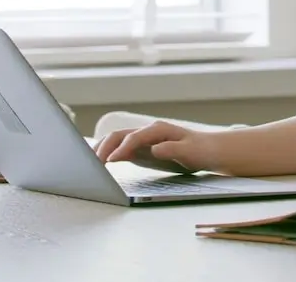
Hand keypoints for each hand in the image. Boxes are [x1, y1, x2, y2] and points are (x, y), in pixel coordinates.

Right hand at [93, 120, 214, 173]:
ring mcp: (142, 141)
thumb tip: (154, 150)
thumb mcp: (190, 151)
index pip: (134, 138)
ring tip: (88, 163)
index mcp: (158, 130)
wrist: (207, 151)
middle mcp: (147, 132)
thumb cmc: (200, 150)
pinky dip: (108, 154)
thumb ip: (172, 150)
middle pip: (119, 136)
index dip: (121, 149)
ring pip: (116, 141)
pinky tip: (98, 164)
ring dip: (102, 149)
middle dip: (104, 147)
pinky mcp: (141, 150)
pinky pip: (120, 150)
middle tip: (92, 164)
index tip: (110, 161)